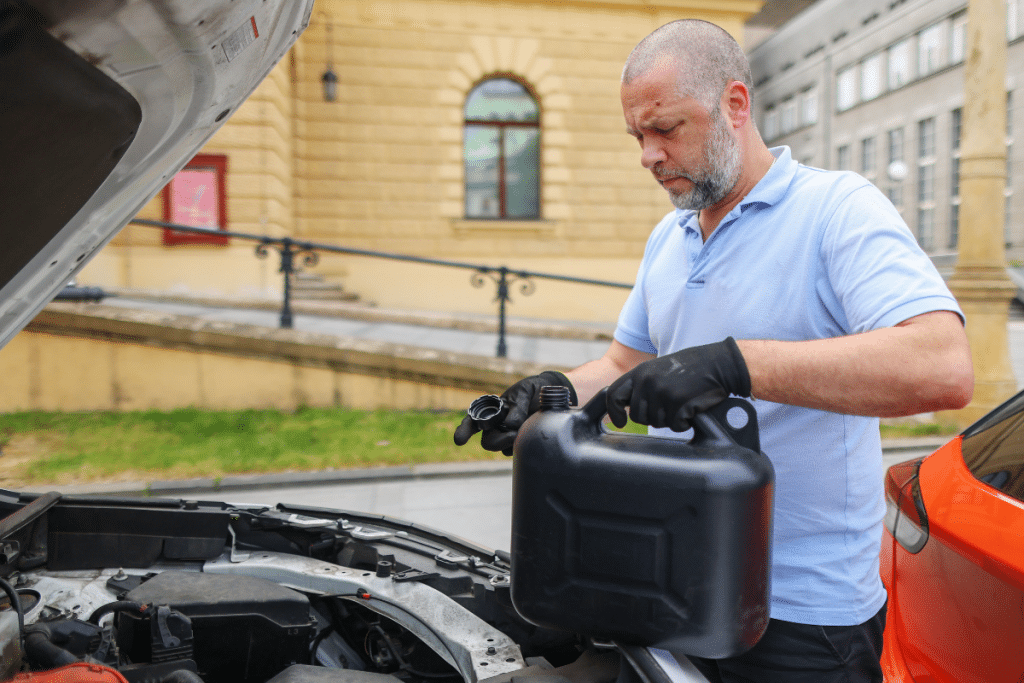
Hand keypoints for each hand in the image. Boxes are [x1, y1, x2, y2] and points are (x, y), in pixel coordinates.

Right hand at [453, 371, 576, 454]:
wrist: (552, 396)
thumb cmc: (532, 391)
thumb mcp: (524, 393)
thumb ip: (516, 407)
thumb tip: (510, 426)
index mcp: (490, 411)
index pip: (472, 422)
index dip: (464, 431)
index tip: (460, 440)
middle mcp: (496, 426)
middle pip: (488, 442)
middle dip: (498, 441)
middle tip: (514, 435)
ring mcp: (508, 436)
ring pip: (504, 449)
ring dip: (514, 441)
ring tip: (528, 426)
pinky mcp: (521, 444)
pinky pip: (518, 451)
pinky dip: (524, 444)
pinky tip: (532, 434)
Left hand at [606, 337, 749, 431]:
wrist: (717, 364)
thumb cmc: (690, 368)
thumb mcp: (658, 369)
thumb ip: (641, 384)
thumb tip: (627, 406)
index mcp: (640, 372)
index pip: (614, 394)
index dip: (614, 412)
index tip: (619, 422)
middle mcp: (647, 382)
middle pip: (637, 416)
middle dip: (652, 418)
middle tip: (668, 407)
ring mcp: (662, 392)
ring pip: (657, 423)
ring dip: (670, 419)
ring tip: (681, 403)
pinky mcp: (678, 403)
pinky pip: (675, 426)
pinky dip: (684, 422)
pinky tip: (691, 409)